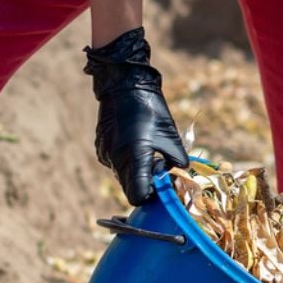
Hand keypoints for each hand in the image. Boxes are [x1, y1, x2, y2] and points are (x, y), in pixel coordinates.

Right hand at [84, 27, 188, 205]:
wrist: (123, 84)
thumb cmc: (150, 108)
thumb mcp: (170, 135)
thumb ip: (176, 160)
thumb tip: (180, 175)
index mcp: (134, 158)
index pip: (138, 196)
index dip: (150, 198)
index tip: (162, 190)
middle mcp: (116, 160)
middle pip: (130, 189)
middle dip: (145, 187)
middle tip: (159, 175)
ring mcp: (106, 155)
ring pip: (123, 177)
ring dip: (136, 174)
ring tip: (149, 156)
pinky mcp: (102, 148)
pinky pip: (116, 165)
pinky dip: (127, 163)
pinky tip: (135, 145)